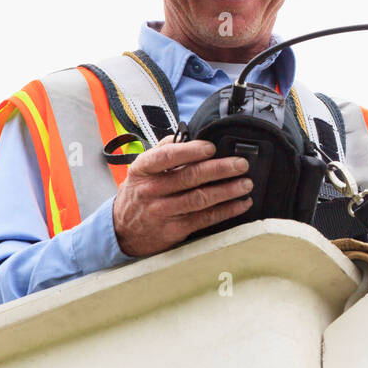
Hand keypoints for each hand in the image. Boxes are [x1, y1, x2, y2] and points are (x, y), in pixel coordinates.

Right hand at [111, 136, 252, 257]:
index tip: (211, 147)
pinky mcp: (174, 230)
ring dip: (228, 190)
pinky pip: (205, 218)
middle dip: (219, 169)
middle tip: (240, 164)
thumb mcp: (141, 170)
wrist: (122, 231)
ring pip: (200, 199)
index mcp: (143, 170)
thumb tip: (186, 136)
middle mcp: (151, 190)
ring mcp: (162, 212)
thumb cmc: (138, 194)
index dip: (190, 151)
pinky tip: (241, 203)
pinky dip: (226, 210)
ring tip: (246, 183)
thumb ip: (162, 150)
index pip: (166, 157)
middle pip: (189, 177)